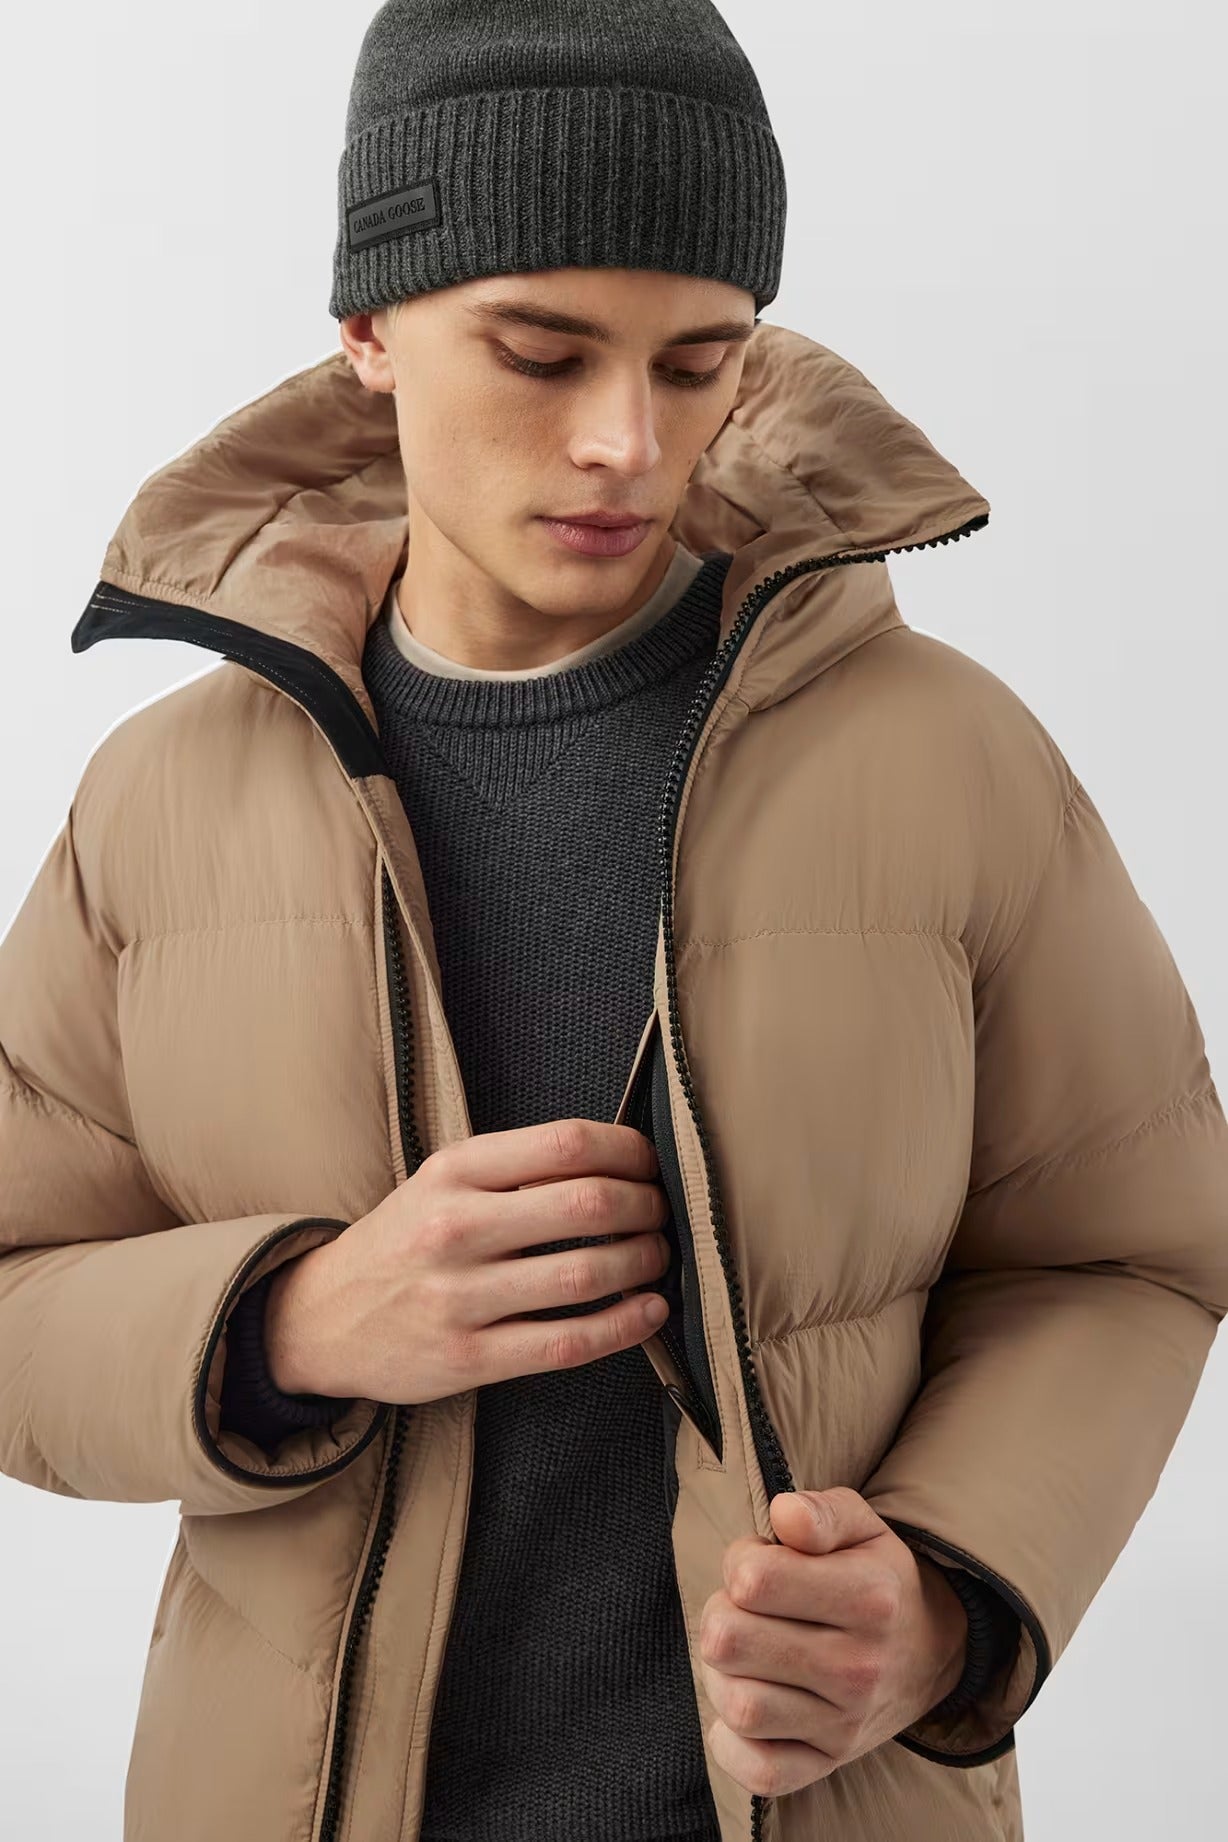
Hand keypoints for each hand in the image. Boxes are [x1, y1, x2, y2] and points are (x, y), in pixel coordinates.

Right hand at [263, 1118, 672, 1402]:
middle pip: (588, 1203)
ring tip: (656, 1257)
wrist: (321, 1318)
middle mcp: (455, 1228)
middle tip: (663, 1214)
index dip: (628, 1150)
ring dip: (642, 1263)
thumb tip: (619, 1159)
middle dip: (647, 1207)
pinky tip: (647, 1311)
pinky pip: (566, 1343)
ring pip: (585, 1274)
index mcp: (454, 1171)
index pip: (565, 1143)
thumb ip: (517, 1168)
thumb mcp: (442, 1182)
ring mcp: (460, 1298)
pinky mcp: (468, 1359)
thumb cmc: (405, 1241)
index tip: (650, 1162)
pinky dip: (623, 1326)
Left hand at [699, 1486, 969, 1796]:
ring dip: (721, 1675)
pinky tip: (748, 1704)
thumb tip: (784, 1515)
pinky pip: (759, 1770)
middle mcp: (860, 1666)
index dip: (740, 1562)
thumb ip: (821, 1512)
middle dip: (721, 1615)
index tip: (759, 1565)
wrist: (930, 1649)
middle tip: (744, 1610)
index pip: (754, 1579)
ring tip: (745, 1655)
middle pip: (730, 1642)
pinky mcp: (829, 1763)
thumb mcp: (862, 1526)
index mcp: (869, 1597)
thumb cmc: (878, 1576)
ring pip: (738, 1706)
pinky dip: (733, 1743)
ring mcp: (845, 1723)